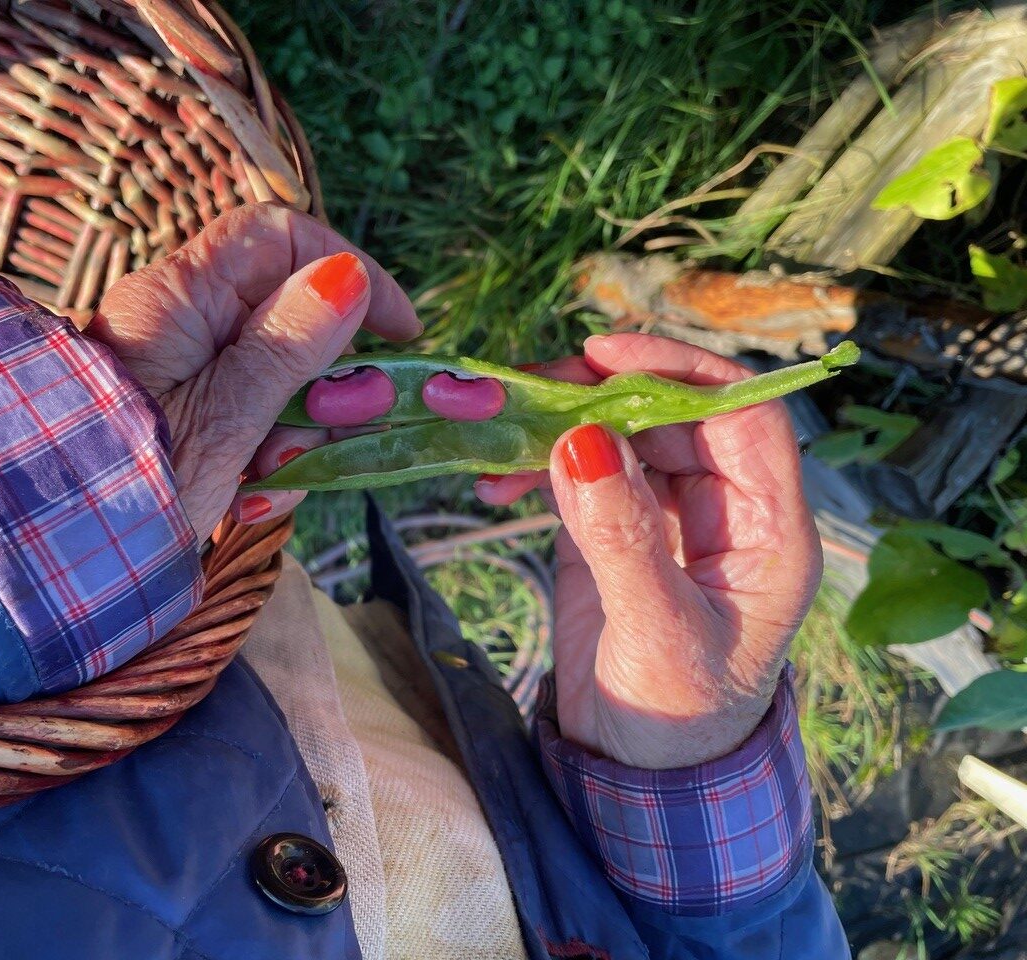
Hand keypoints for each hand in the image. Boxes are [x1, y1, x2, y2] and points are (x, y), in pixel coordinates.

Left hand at [90, 203, 419, 542]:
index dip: (347, 266)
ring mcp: (182, 375)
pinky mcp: (186, 422)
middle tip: (337, 428)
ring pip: (280, 378)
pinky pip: (251, 421)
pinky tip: (249, 502)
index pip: (276, 237)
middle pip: (290, 315)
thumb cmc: (130, 488)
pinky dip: (266, 460)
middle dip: (326, 379)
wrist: (53, 564)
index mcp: (178, 299)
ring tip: (270, 481)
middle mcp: (180, 325)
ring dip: (298, 433)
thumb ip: (288, 347)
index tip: (398, 331)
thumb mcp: (225, 419)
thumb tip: (348, 273)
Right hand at [273, 333, 820, 767]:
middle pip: (673, 415)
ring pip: (622, 436)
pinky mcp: (613, 531)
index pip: (743, 417)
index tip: (608, 356)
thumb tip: (579, 441)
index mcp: (769, 532)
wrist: (637, 776)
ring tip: (501, 432)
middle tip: (530, 391)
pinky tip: (496, 480)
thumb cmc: (676, 720)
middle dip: (604, 394)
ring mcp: (665, 517)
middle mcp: (723, 511)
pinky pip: (580, 473)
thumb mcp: (656, 634)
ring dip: (562, 425)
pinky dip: (538, 466)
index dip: (683, 372)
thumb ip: (621, 538)